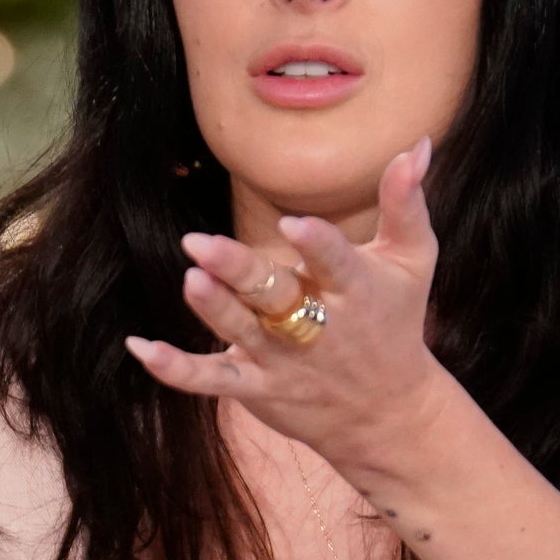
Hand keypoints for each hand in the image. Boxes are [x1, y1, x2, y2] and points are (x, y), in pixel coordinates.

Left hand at [125, 135, 446, 478]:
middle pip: (275, 296)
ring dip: (212, 310)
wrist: (387, 415)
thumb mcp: (413, 261)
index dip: (317, 246)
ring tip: (190, 280)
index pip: (335, 264)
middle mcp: (316, 327)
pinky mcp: (257, 388)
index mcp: (355, 289)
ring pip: (241, 333)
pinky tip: (142, 348)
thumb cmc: (396, 323)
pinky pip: (212, 380)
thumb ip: (406, 202)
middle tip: (201, 246)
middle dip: (240, 272)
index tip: (295, 226)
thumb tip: (418, 144)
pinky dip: (176, 369)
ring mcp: (282, 361)